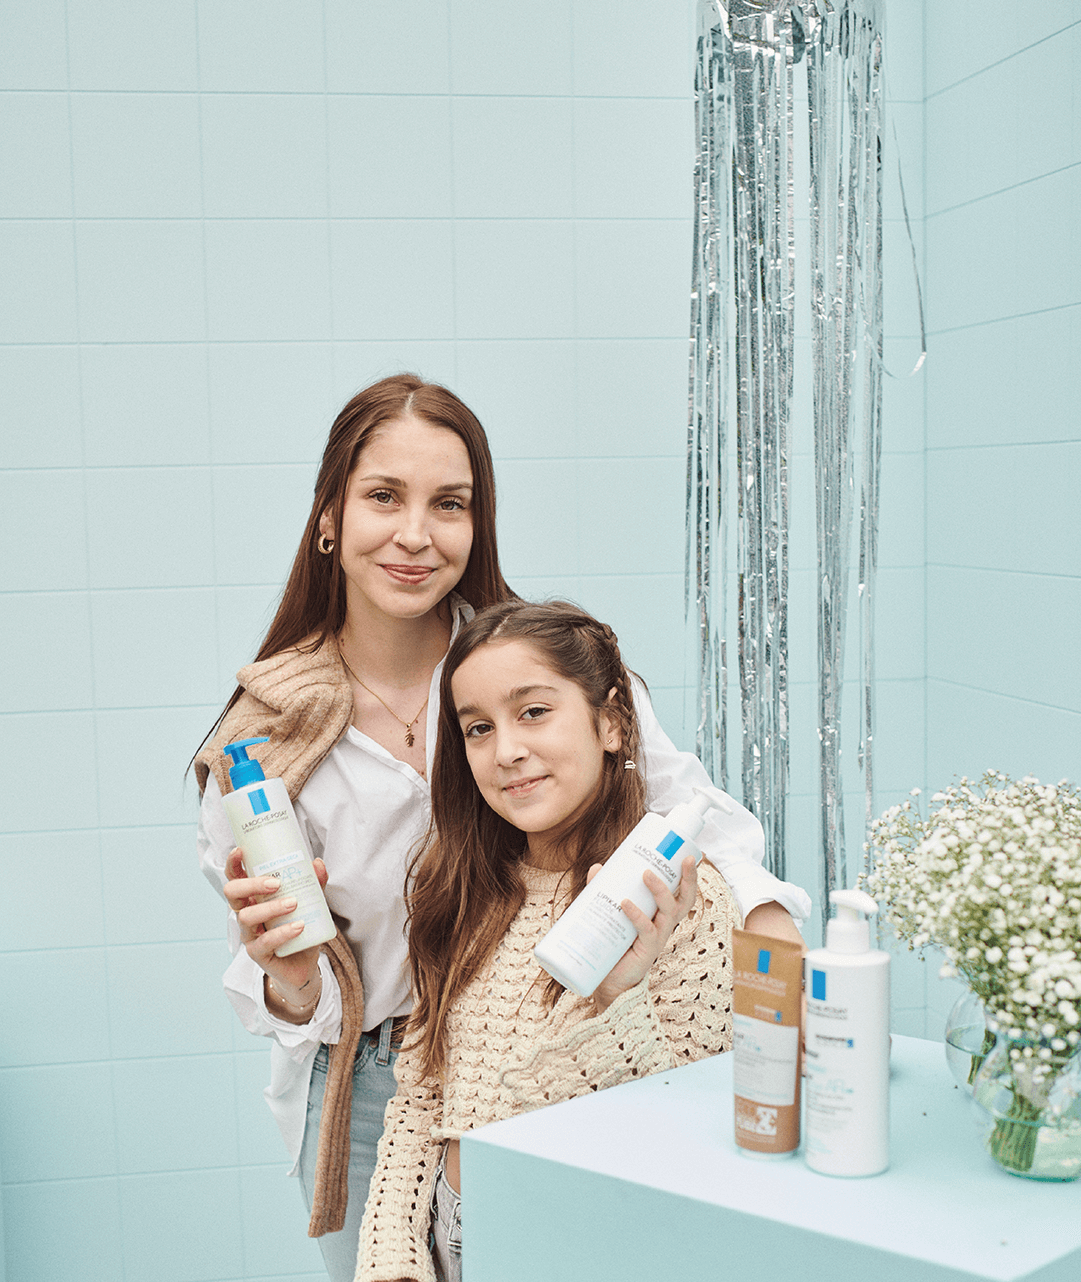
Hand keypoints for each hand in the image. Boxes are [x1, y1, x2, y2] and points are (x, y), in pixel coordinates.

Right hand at [223, 849, 328, 1011]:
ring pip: (247, 917)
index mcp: (254, 897)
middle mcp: (246, 913)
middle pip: (233, 893)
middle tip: (276, 883)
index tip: (241, 851)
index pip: (236, 877)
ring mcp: (249, 934)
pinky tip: (298, 926)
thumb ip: (314, 883)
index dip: (233, 863)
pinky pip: (263, 942)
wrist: (303, 963)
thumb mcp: (310, 902)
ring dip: (271, 908)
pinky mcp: (257, 953)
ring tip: (293, 904)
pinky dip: (282, 932)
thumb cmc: (300, 928)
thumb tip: (317, 862)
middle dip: (252, 884)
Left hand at [591, 855, 697, 1013]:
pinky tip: (625, 904)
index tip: (691, 855)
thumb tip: (597, 867)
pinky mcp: (646, 951)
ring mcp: (658, 937)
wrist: (607, 979)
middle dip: (688, 879)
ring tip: (646, 874)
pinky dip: (636, 915)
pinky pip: (646, 930)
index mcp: (661, 913)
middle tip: (684, 860)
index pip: (682, 893)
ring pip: (668, 911)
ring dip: (660, 890)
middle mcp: (664, 924)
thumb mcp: (610, 911)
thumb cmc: (614, 942)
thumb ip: (604, 890)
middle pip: (685, 900)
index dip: (690, 876)